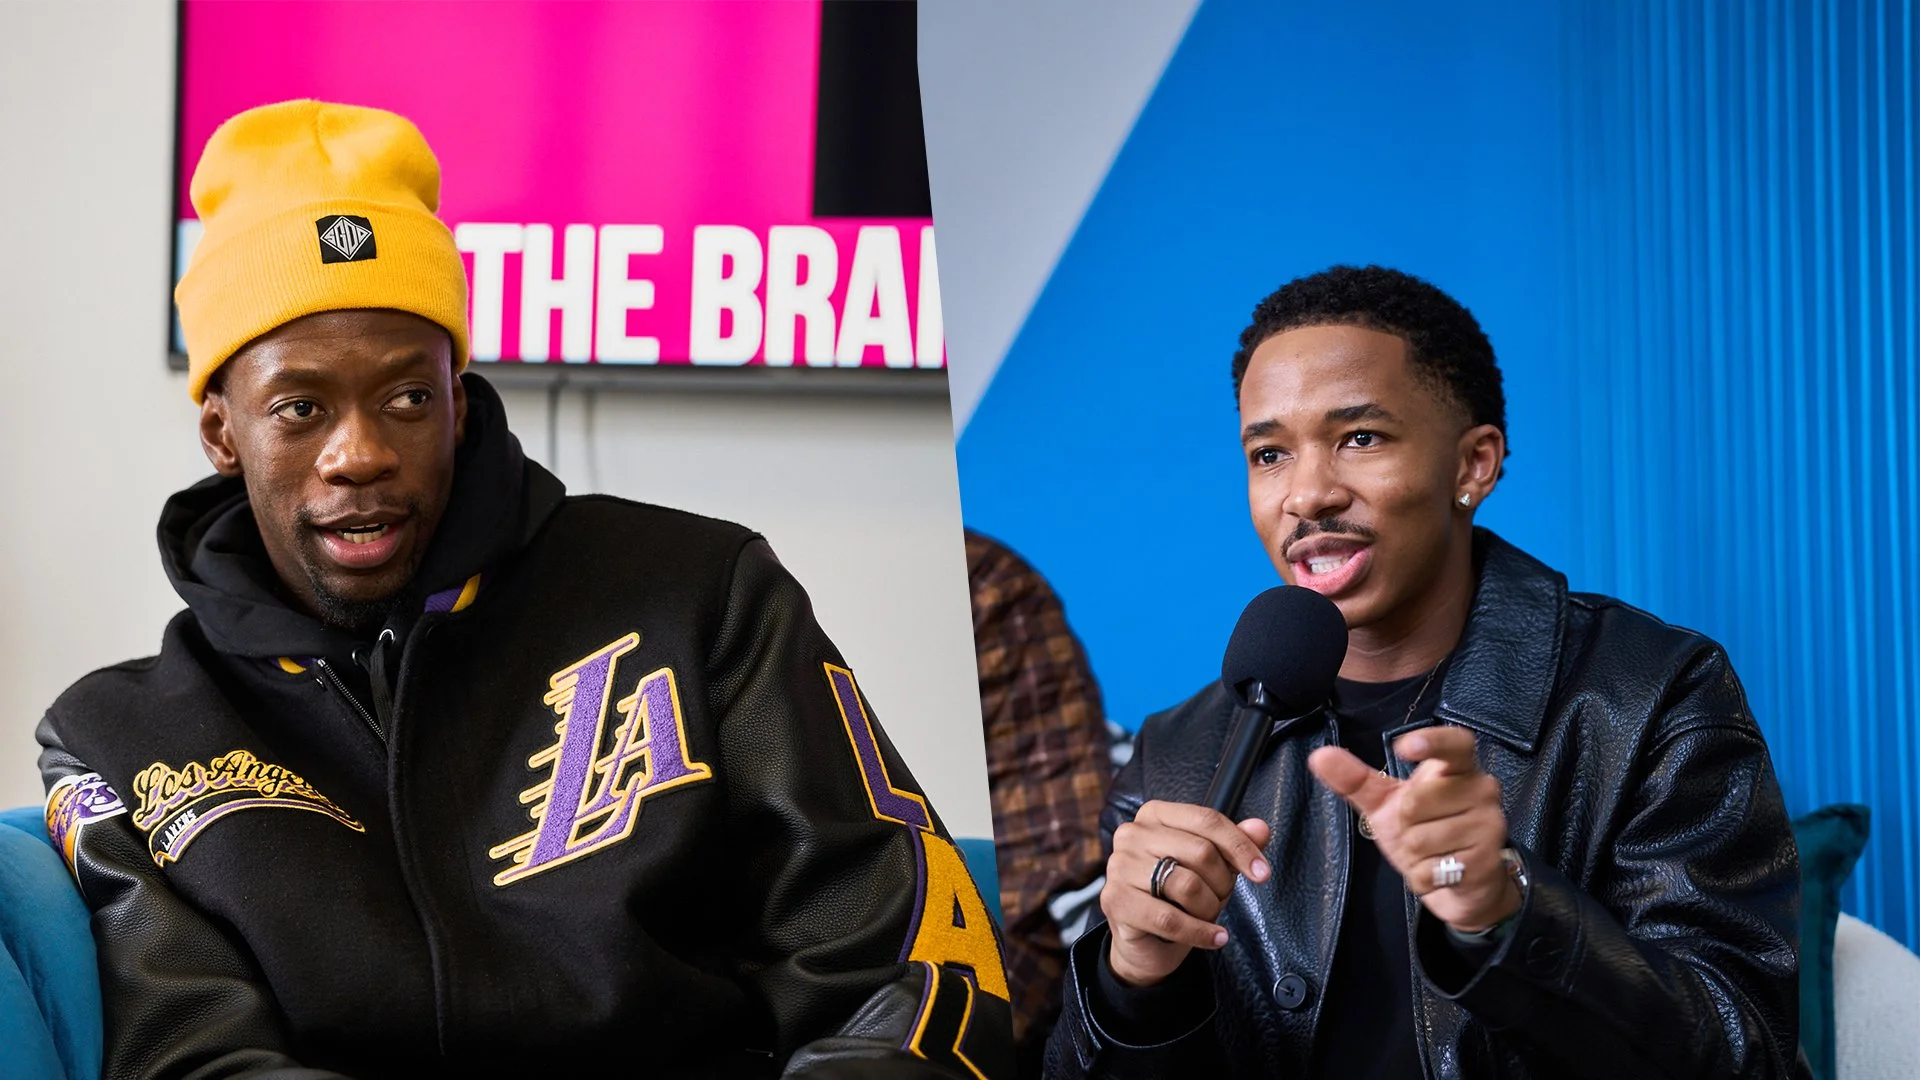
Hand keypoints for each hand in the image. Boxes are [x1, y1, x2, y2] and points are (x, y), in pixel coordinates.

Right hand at [1100, 801, 1272, 986]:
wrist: (1146, 941)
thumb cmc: (1176, 896)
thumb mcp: (1210, 868)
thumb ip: (1233, 845)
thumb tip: (1260, 829)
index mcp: (1154, 815)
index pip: (1207, 820)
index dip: (1240, 846)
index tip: (1262, 872)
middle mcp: (1132, 834)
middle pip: (1200, 851)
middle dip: (1223, 883)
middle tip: (1222, 899)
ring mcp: (1119, 866)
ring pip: (1187, 886)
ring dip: (1210, 908)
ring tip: (1208, 916)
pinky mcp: (1116, 901)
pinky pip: (1170, 920)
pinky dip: (1200, 932)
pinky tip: (1215, 937)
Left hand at [1307, 726, 1519, 932]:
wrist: (1462, 883)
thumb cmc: (1426, 832)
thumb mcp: (1386, 805)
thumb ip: (1355, 780)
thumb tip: (1320, 756)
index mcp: (1457, 769)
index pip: (1454, 745)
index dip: (1431, 743)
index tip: (1403, 747)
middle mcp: (1481, 790)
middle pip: (1414, 804)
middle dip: (1405, 826)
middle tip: (1421, 830)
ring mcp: (1489, 825)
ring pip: (1421, 840)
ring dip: (1414, 855)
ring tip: (1433, 853)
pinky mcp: (1487, 860)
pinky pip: (1431, 870)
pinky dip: (1423, 877)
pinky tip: (1440, 872)